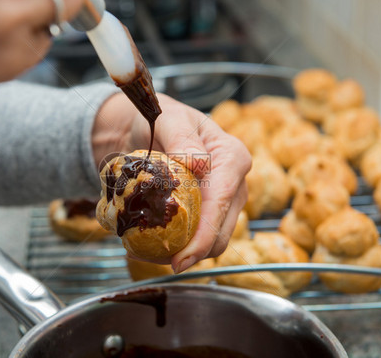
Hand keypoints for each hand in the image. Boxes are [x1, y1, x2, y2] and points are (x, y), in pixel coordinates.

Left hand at [93, 92, 251, 271]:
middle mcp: (234, 184)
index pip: (221, 205)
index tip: (180, 259)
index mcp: (232, 159)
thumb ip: (182, 138)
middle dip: (192, 253)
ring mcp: (223, 201)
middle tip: (154, 260)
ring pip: (211, 242)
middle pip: (221, 232)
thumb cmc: (161, 120)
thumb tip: (199, 165)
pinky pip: (197, 238)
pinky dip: (177, 246)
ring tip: (146, 253)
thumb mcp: (168, 119)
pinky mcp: (208, 212)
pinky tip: (150, 246)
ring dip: (183, 253)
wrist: (150, 127)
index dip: (203, 237)